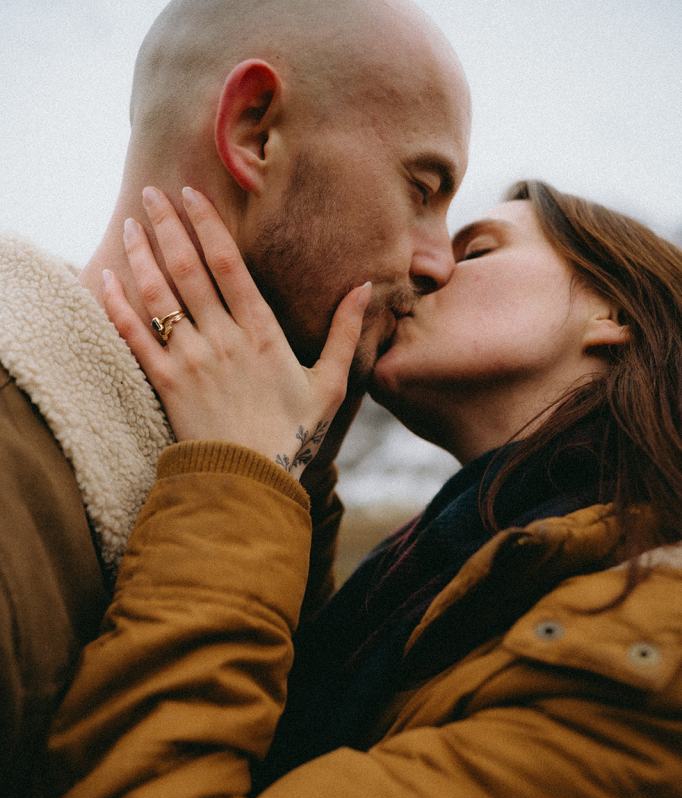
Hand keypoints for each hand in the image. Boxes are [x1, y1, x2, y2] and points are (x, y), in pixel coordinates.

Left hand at [102, 187, 371, 477]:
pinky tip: (104, 278)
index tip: (191, 194)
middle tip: (151, 193)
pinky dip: (116, 305)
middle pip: (188, 269)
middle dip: (167, 225)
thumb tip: (365, 289)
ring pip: (158, 295)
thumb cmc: (293, 436)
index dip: (207, 224)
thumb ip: (343, 333)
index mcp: (262, 333)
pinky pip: (134, 336)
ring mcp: (191, 360)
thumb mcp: (329, 385)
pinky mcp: (166, 384)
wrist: (251, 482)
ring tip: (130, 225)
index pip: (229, 265)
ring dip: (141, 256)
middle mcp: (222, 339)